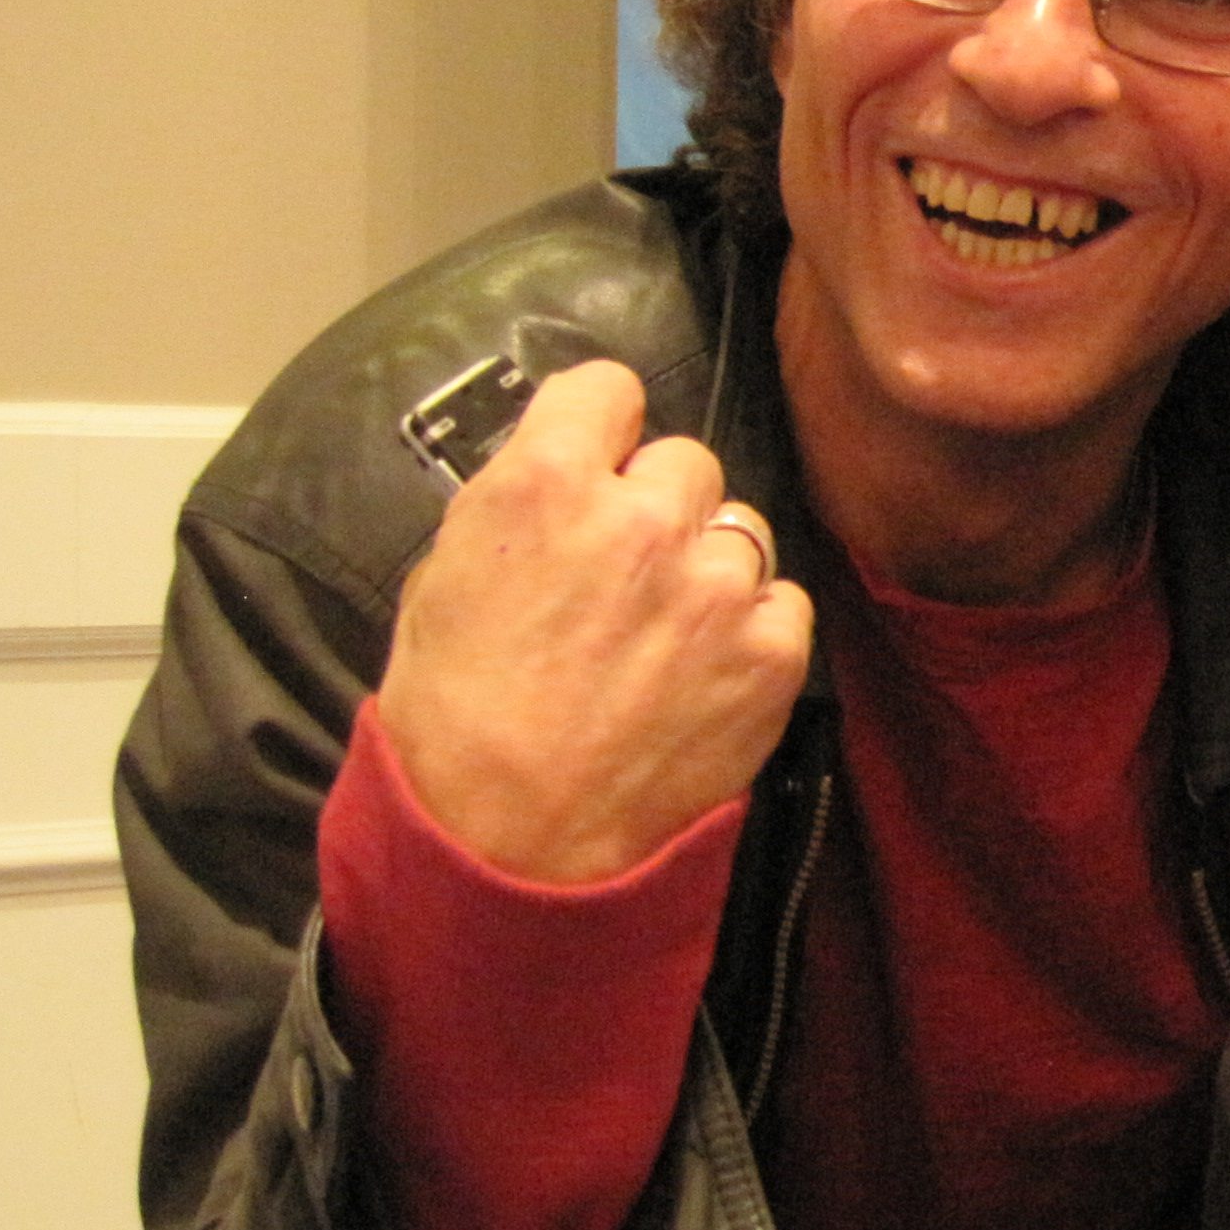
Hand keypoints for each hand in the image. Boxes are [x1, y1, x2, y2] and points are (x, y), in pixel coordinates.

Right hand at [377, 359, 813, 883]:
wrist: (513, 841)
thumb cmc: (457, 716)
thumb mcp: (444, 581)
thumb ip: (517, 507)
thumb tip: (567, 478)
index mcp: (546, 483)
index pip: (609, 388)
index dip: (604, 427)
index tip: (602, 460)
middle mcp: (644, 516)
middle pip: (686, 461)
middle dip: (661, 506)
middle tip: (629, 575)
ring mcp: (719, 583)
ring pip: (742, 530)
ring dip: (712, 569)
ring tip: (665, 637)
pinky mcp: (775, 649)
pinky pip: (785, 603)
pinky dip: (755, 632)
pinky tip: (706, 676)